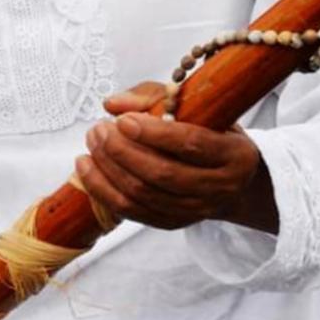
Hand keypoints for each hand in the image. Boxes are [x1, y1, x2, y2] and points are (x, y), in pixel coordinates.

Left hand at [74, 83, 277, 234]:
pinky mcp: (175, 222)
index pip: (190, 144)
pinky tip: (87, 170)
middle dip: (122, 151)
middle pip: (163, 174)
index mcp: (232, 153)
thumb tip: (113, 104)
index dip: (153, 133)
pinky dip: (104, 191)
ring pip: (144, 195)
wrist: (232, 176)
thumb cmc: (210, 131)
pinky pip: (133, 212)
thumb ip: (152, 96)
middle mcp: (219, 186)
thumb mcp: (194, 105)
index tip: (123, 120)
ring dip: (108, 170)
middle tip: (99, 130)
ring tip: (90, 146)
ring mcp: (197, 210)